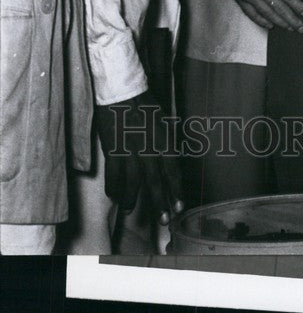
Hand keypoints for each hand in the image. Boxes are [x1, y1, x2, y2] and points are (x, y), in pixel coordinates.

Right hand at [96, 90, 182, 223]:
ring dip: (131, 199)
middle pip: (154, 182)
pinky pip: (113, 175)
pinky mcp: (112, 150)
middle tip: (164, 220)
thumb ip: (168, 143)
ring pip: (132, 183)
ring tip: (130, 209)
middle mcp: (149, 149)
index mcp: (164, 140)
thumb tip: (172, 162)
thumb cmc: (147, 104)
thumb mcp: (165, 122)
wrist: (124, 91)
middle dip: (159, 203)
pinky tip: (114, 195)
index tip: (179, 207)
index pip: (172, 171)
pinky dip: (113, 188)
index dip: (175, 191)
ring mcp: (129, 151)